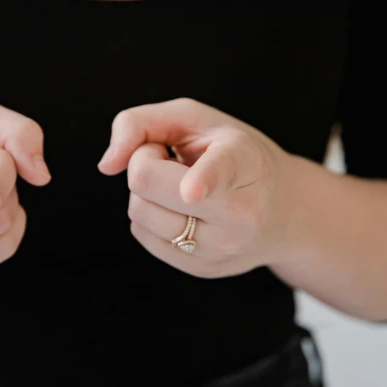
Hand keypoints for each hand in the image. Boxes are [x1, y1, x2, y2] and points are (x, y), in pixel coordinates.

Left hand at [98, 98, 300, 278]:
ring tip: (176, 183)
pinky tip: (178, 208)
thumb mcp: (193, 118)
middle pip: (147, 184)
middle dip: (143, 161)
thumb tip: (107, 165)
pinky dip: (149, 215)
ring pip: (139, 212)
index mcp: (244, 162)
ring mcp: (223, 247)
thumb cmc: (228, 152)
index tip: (191, 192)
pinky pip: (142, 235)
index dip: (203, 180)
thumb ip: (140, 123)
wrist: (280, 208)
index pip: (220, 171)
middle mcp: (240, 211)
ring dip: (144, 191)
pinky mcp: (202, 268)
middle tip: (170, 157)